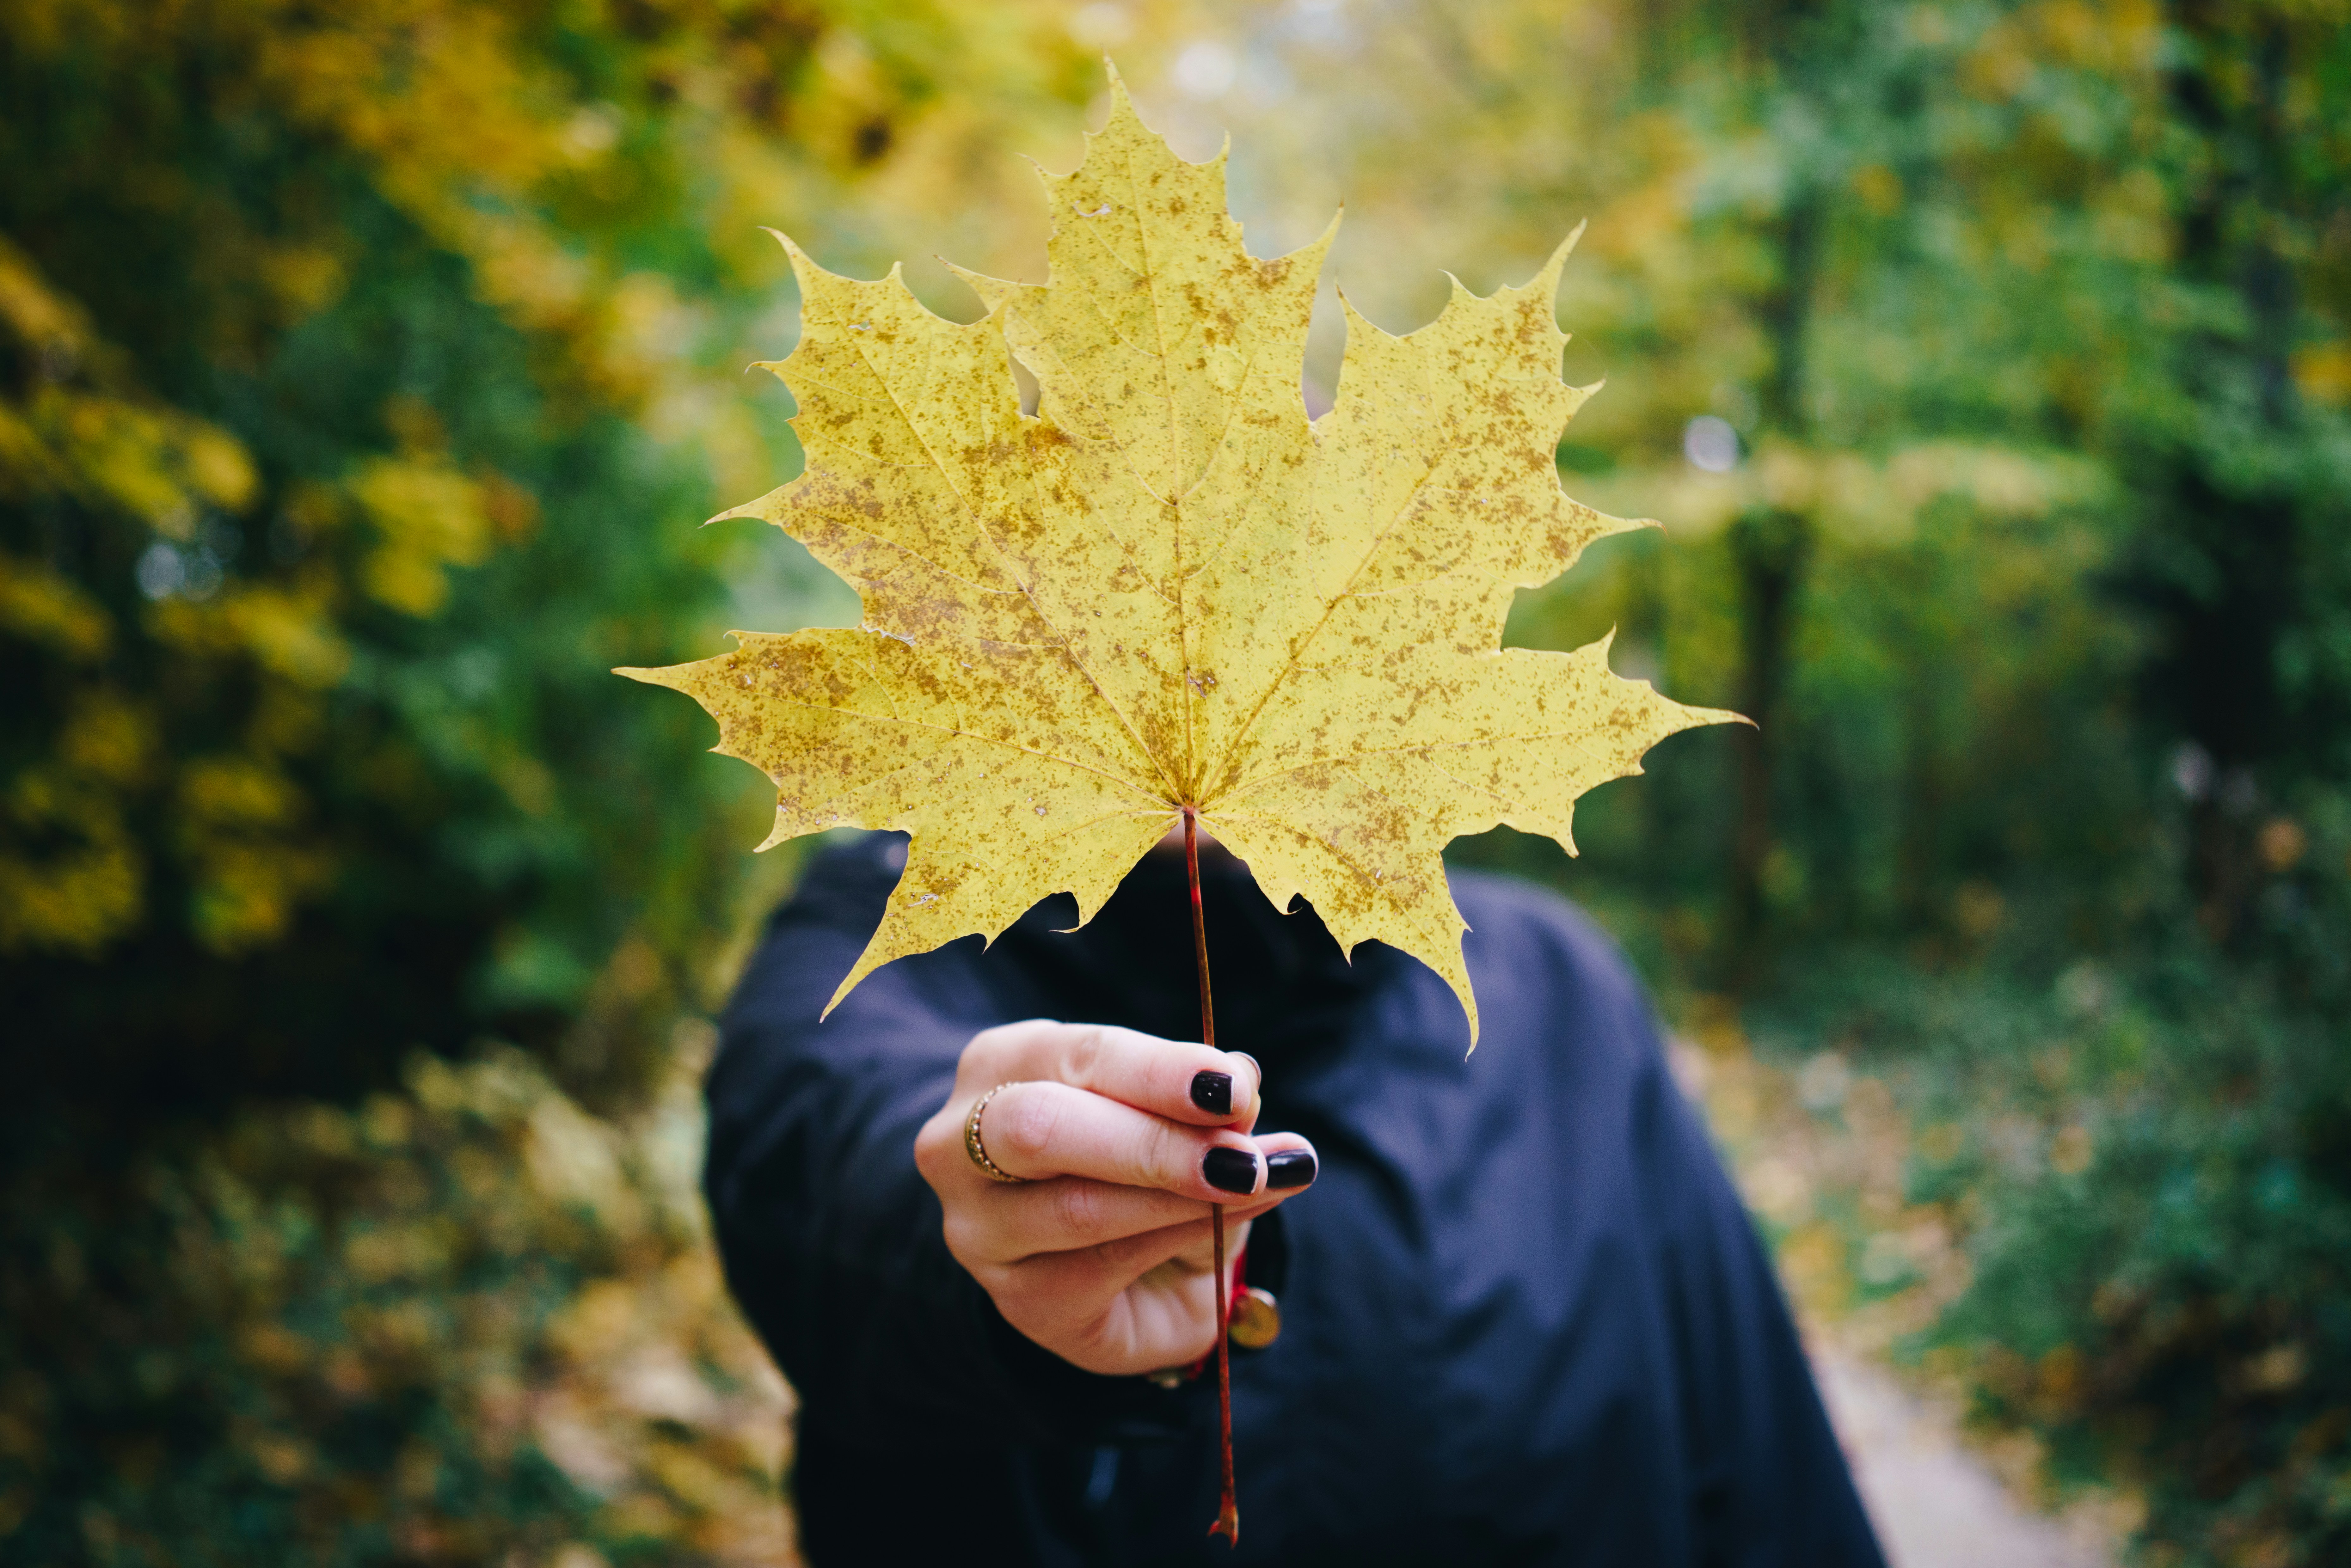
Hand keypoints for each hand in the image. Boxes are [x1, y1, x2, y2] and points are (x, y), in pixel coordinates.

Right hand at [913, 1019, 1317, 1376]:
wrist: (1137, 1276)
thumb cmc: (1145, 1170)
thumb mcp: (1181, 1122)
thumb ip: (1204, 1105)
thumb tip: (1244, 1081)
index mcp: (1002, 1065)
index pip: (1079, 1056)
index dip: (1160, 1071)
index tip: (1235, 1088)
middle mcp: (962, 1142)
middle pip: (1043, 1126)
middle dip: (1153, 1141)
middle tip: (1243, 1157)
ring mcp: (978, 1227)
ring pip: (1076, 1207)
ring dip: (1179, 1199)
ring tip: (1256, 1185)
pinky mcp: (1016, 1298)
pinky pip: (1100, 1270)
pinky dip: (1175, 1242)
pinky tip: (1225, 1230)